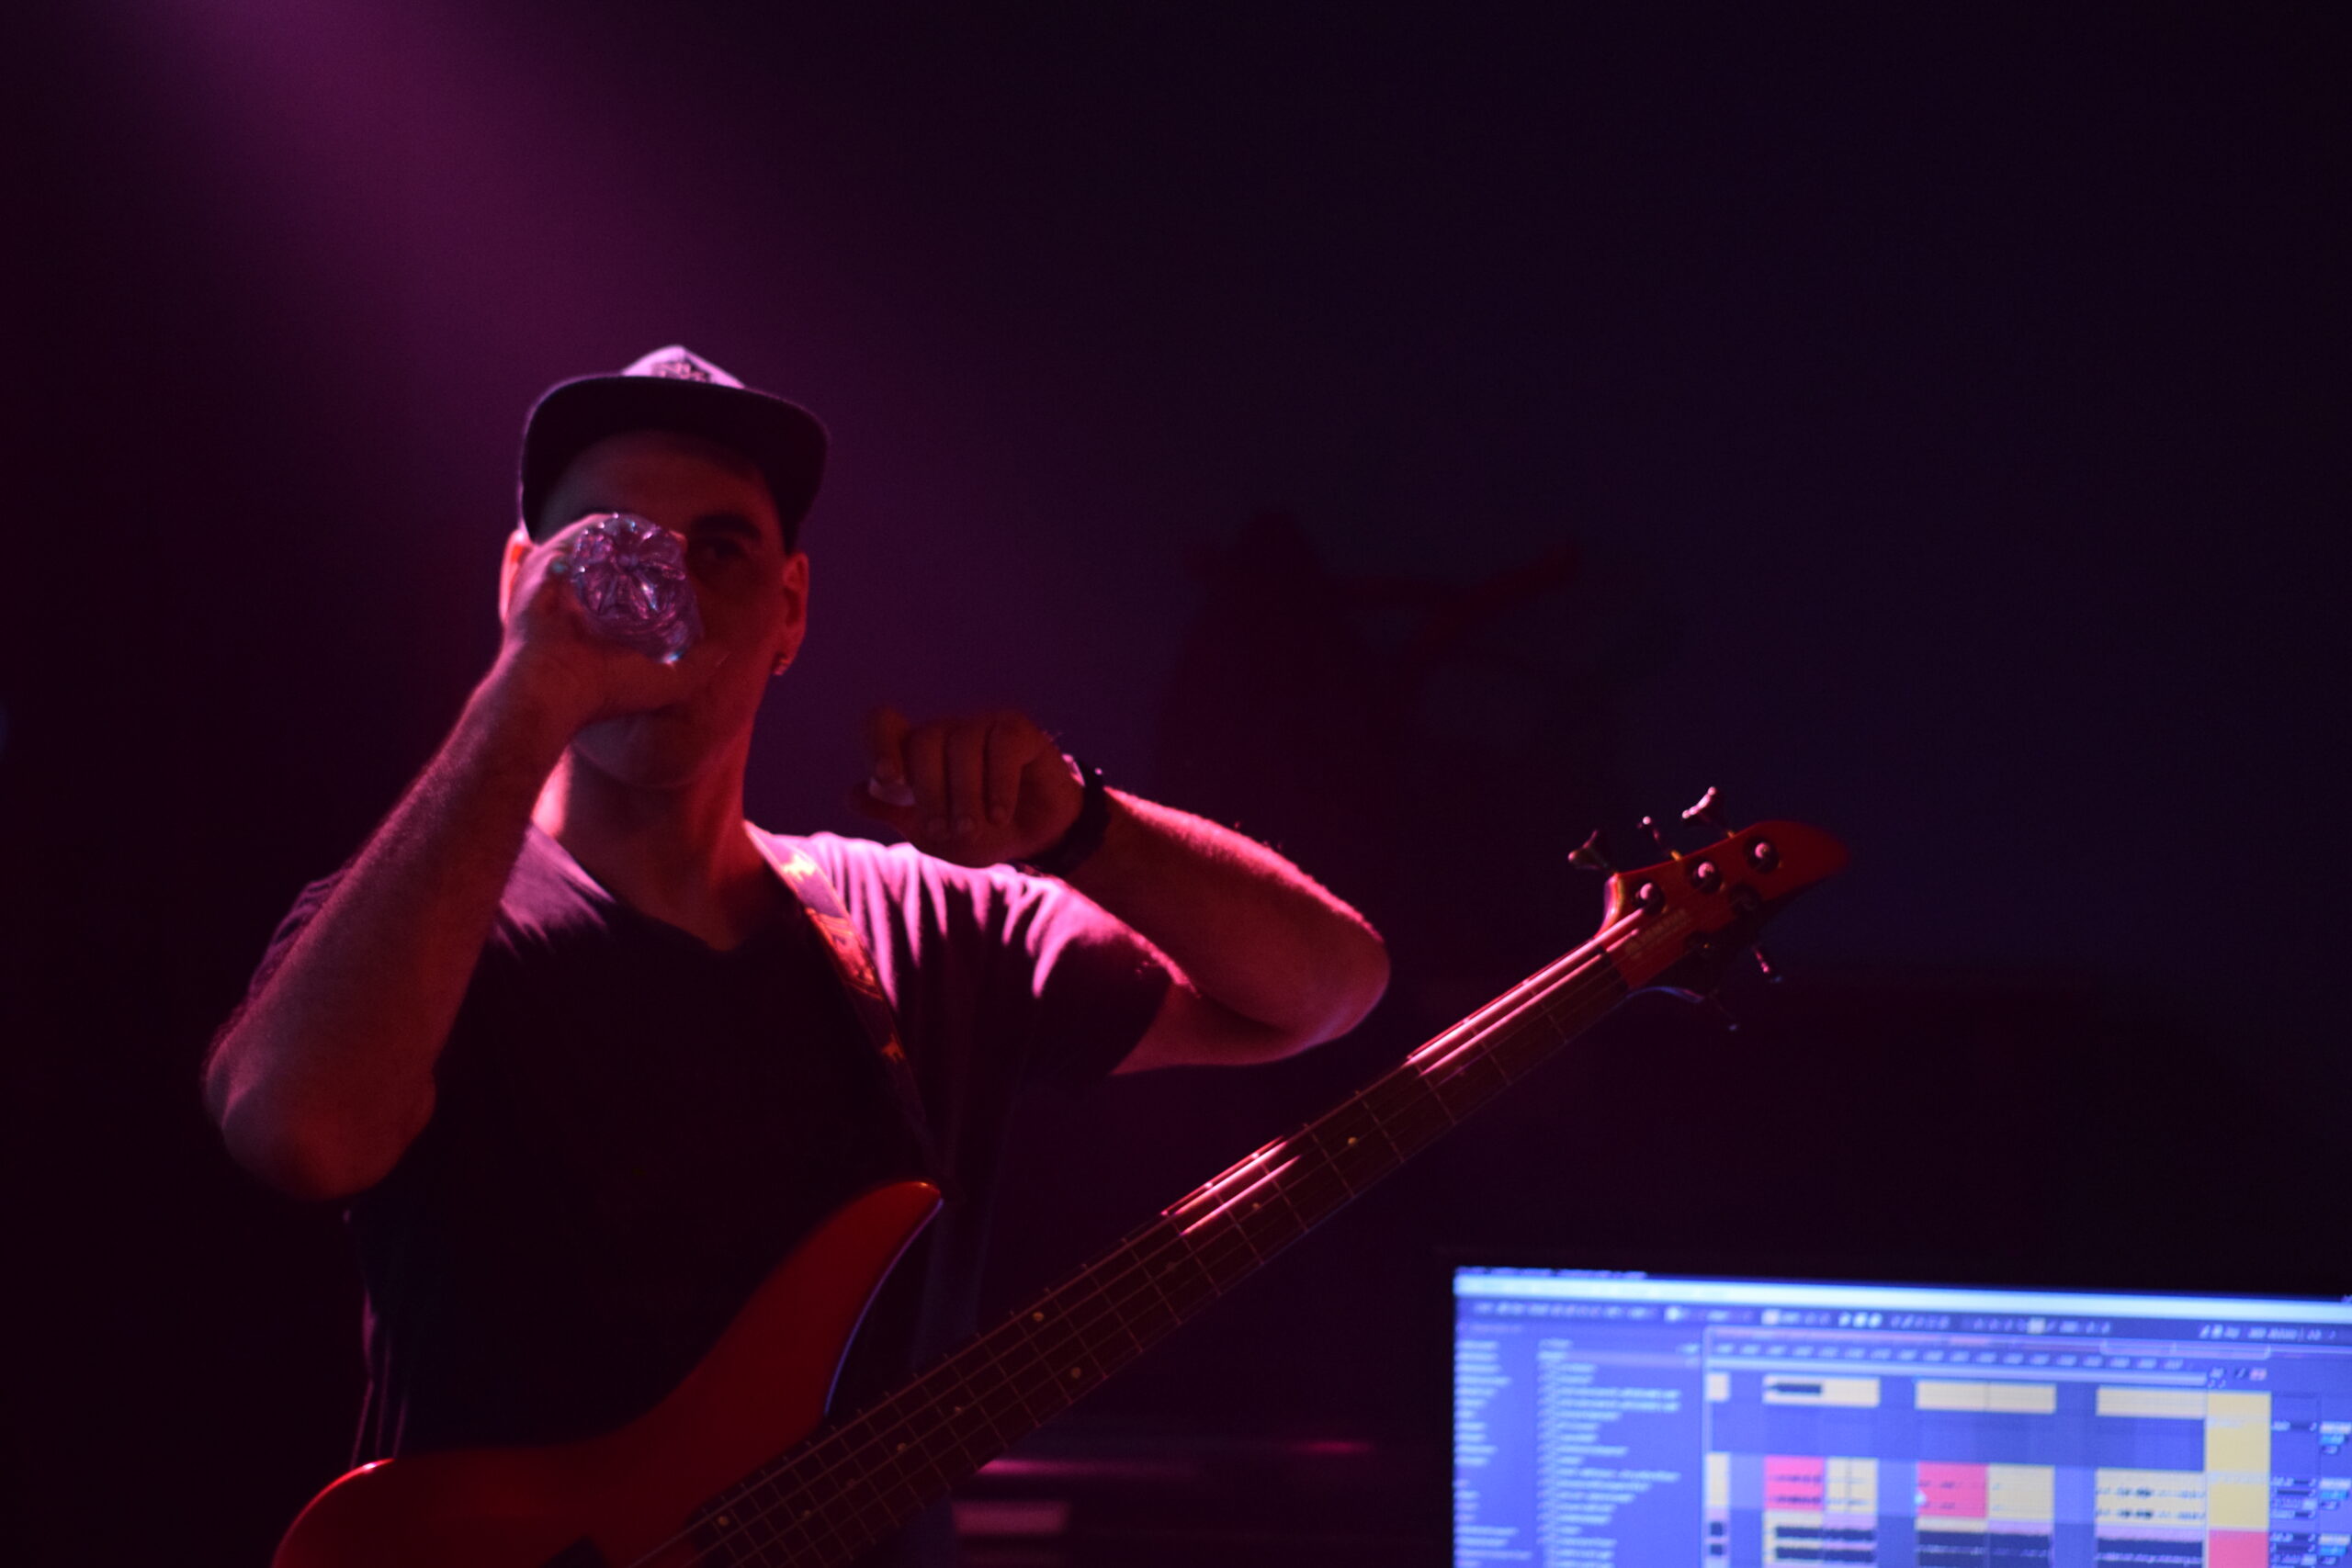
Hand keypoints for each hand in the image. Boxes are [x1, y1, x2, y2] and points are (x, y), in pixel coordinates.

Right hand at [492, 519, 728, 735]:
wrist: (551, 692)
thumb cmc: (603, 693)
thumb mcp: (666, 683)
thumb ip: (698, 667)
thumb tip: (725, 649)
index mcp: (599, 623)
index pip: (631, 583)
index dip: (660, 569)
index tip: (684, 561)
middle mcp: (576, 599)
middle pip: (614, 557)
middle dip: (644, 545)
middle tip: (676, 543)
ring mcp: (557, 581)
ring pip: (597, 540)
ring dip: (629, 532)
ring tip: (661, 534)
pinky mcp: (543, 568)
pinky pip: (578, 535)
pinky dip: (605, 527)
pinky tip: (635, 529)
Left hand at [849, 707, 1084, 867]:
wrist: (1037, 837)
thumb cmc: (981, 832)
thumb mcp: (933, 834)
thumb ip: (895, 814)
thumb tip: (852, 795)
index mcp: (916, 753)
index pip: (883, 724)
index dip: (879, 743)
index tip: (888, 779)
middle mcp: (945, 731)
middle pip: (923, 740)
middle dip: (930, 791)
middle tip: (944, 832)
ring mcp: (982, 725)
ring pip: (961, 745)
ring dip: (964, 795)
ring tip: (973, 830)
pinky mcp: (1017, 729)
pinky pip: (1001, 747)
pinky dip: (998, 787)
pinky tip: (999, 815)